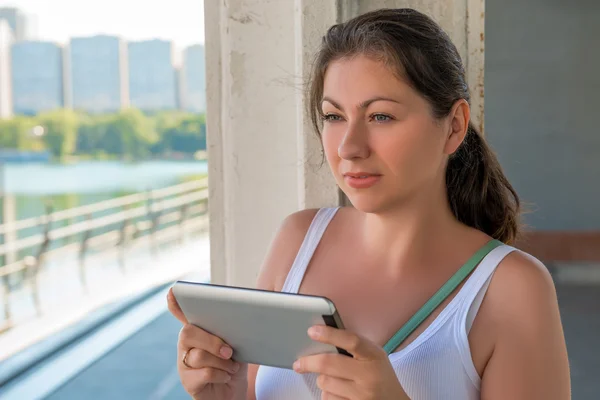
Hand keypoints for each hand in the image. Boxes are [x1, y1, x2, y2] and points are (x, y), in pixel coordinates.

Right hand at [167, 288, 247, 399]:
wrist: (233, 394)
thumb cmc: (233, 366)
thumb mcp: (235, 345)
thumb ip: (230, 333)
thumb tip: (237, 322)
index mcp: (198, 331)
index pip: (182, 314)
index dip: (176, 304)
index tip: (173, 291)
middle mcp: (186, 345)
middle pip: (188, 333)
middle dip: (212, 341)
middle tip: (229, 351)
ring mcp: (184, 363)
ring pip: (198, 355)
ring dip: (221, 361)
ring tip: (232, 366)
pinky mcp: (187, 381)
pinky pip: (203, 373)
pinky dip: (220, 374)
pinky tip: (226, 376)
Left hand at [293, 325, 408, 399]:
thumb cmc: (379, 376)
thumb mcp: (374, 357)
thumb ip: (353, 346)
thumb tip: (321, 338)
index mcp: (374, 356)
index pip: (351, 340)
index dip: (330, 334)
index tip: (312, 331)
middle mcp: (369, 376)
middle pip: (329, 363)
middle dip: (309, 362)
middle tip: (299, 363)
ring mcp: (362, 396)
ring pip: (324, 383)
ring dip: (323, 380)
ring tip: (335, 380)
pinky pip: (327, 399)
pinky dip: (328, 395)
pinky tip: (340, 393)